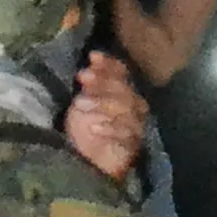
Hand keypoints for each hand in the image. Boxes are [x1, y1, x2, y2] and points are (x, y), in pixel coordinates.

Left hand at [64, 51, 146, 180]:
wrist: (84, 163)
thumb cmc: (83, 129)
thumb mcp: (82, 100)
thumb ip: (90, 80)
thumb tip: (90, 53)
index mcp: (122, 93)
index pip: (122, 73)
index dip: (109, 64)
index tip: (93, 57)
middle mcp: (134, 107)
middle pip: (125, 89)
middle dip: (103, 81)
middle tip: (83, 77)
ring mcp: (135, 126)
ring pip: (127, 108)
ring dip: (102, 103)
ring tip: (80, 105)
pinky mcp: (133, 146)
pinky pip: (126, 133)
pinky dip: (109, 128)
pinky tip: (94, 127)